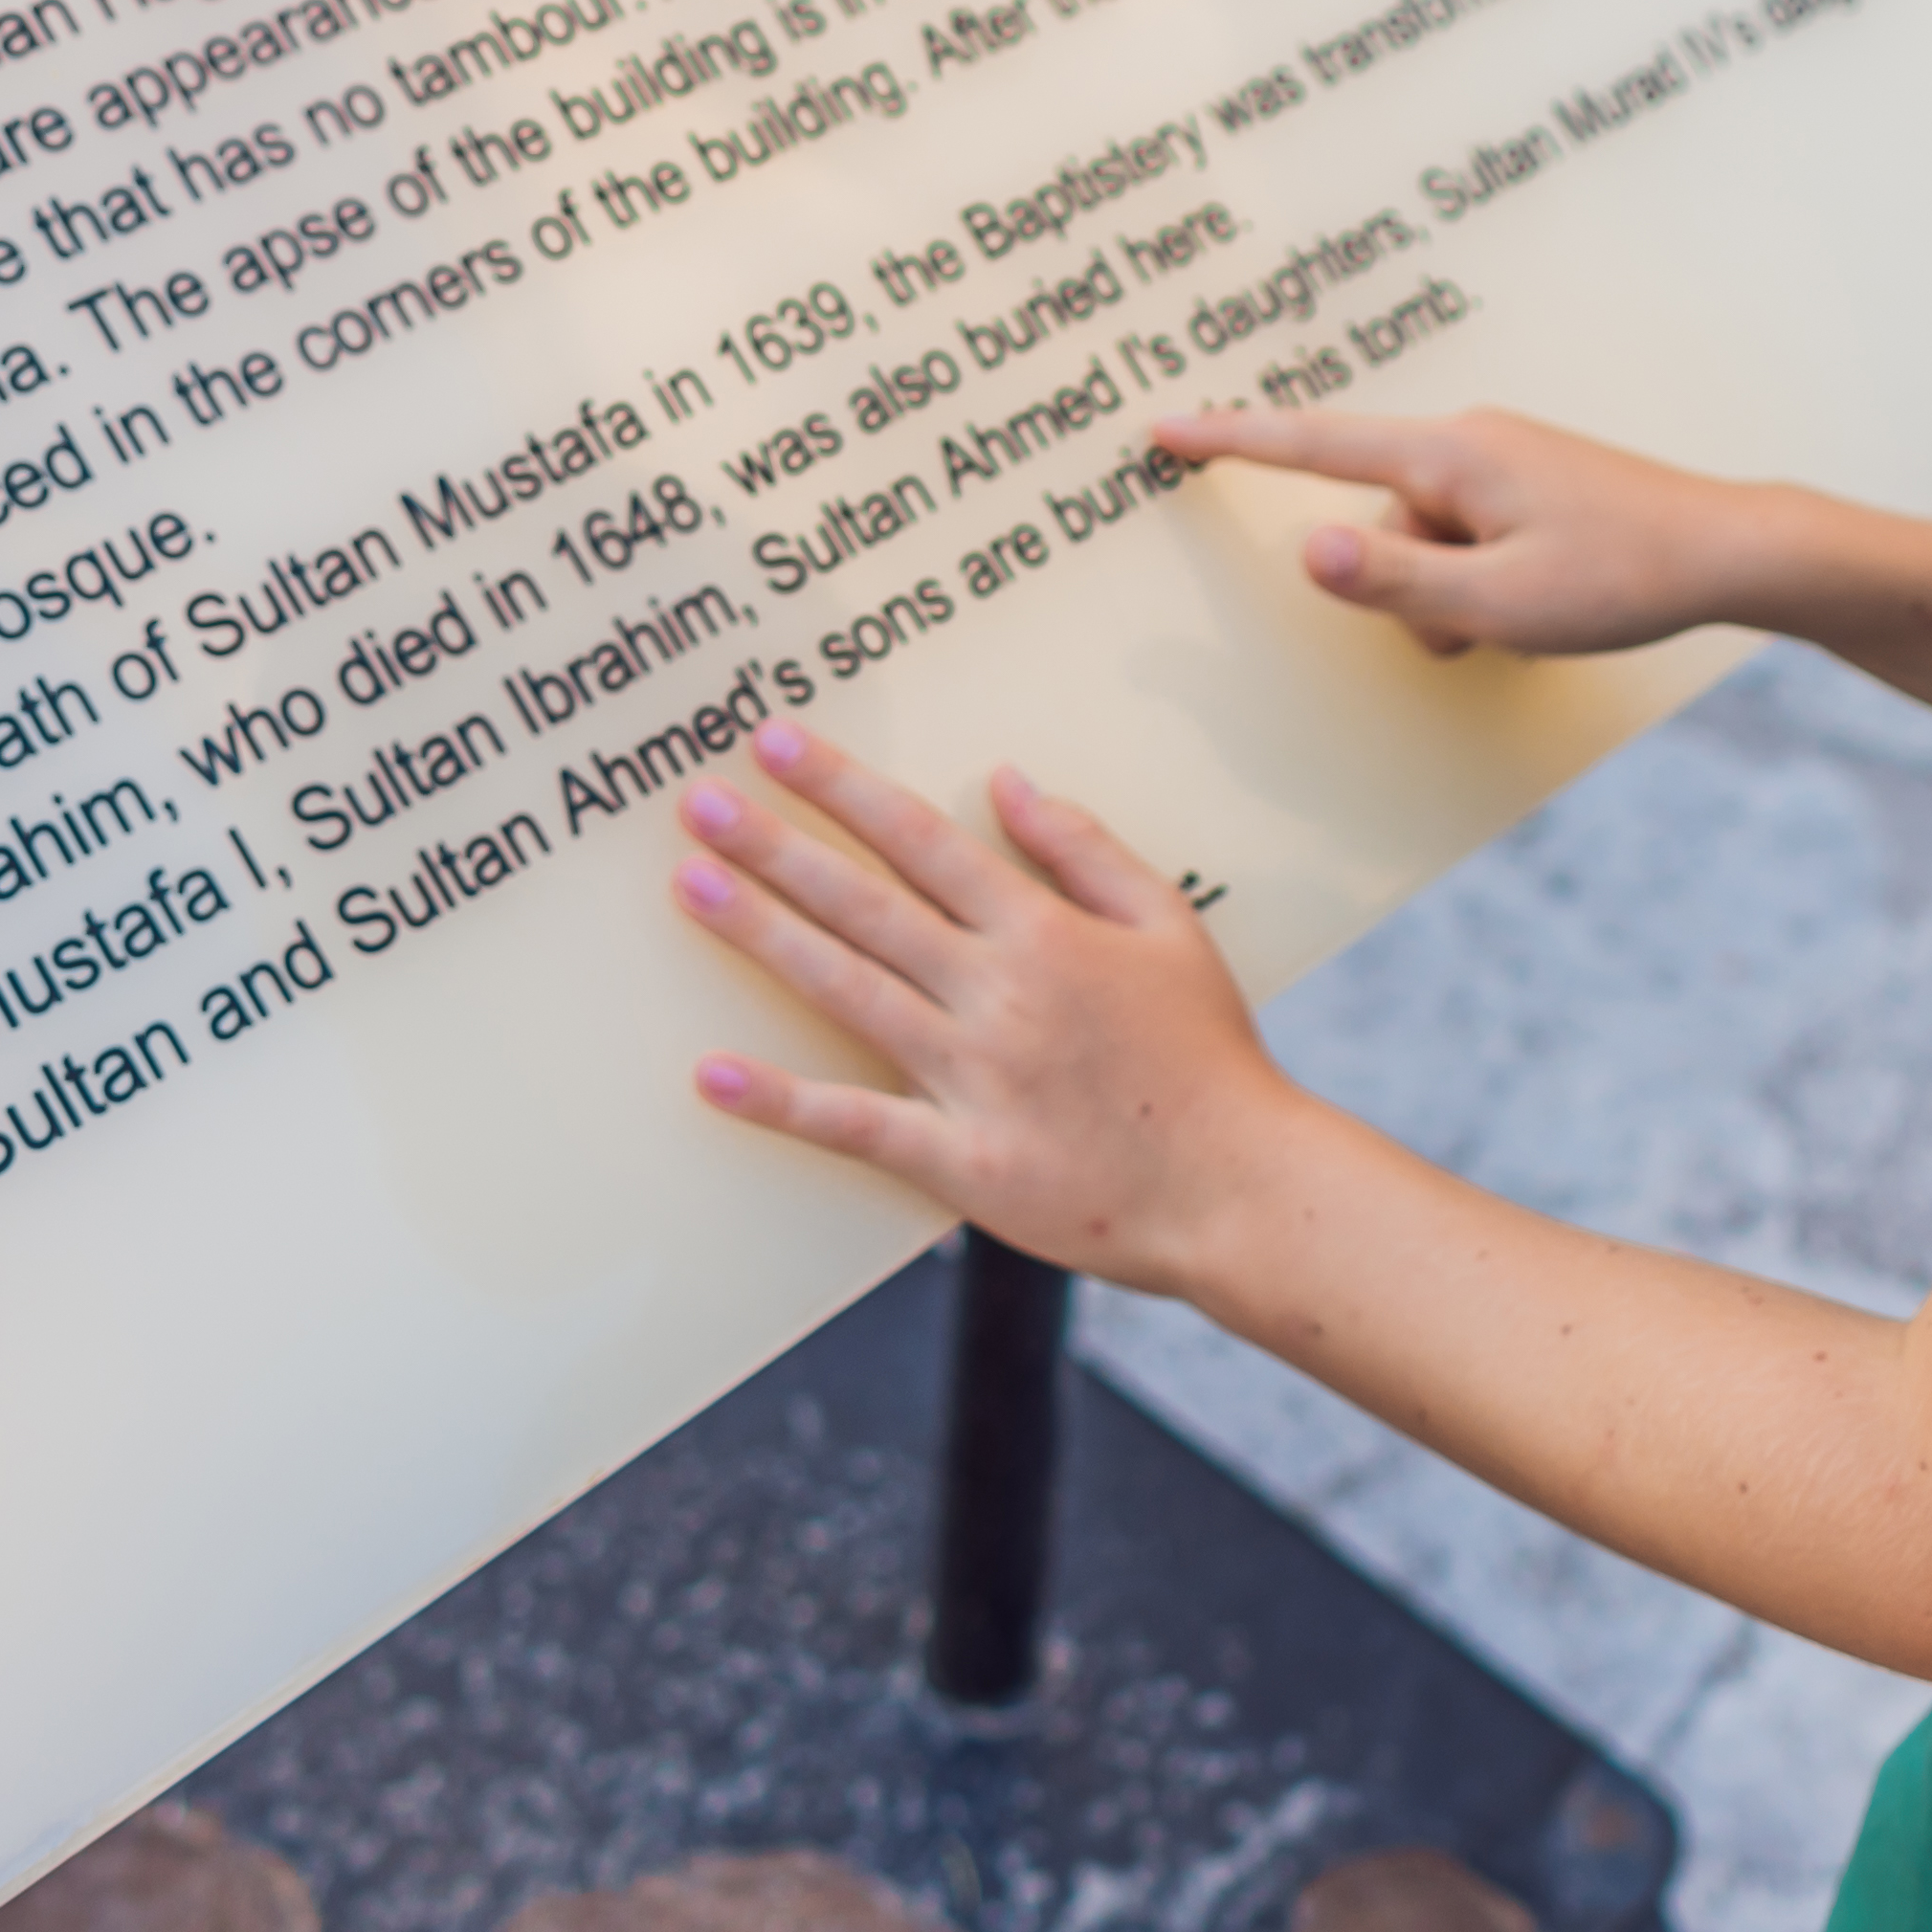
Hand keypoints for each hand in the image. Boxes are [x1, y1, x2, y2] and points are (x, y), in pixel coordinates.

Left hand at [671, 722, 1309, 1295]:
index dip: (842, 788)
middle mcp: (997, 993)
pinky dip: (783, 1102)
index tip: (773, 742)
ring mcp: (974, 1078)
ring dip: (762, 934)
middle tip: (694, 799)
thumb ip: (1084, 848)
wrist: (1240, 1188)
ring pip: (848, 989)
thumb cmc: (1207, 1054)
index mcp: (1044, 931)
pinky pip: (858, 1126)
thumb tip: (1007, 778)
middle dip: (775, 845)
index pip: (922, 840)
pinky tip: (712, 1073)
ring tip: (690, 884)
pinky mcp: (962, 1163)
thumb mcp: (1169, 925)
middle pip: (865, 903)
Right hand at [1150, 402, 1757, 658]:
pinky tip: (1549, 600)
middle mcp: (1467, 441)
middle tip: (1485, 630)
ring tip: (1532, 618)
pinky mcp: (1529, 482)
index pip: (1312, 443)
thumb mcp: (1499, 604)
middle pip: (1381, 524)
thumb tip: (1304, 549)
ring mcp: (1502, 459)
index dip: (1230, 440)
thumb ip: (1394, 583)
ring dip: (1456, 597)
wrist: (1732, 550)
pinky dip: (1487, 583)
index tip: (1161, 428)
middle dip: (1412, 592)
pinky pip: (1469, 540)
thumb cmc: (1621, 577)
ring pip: (1426, 543)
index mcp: (1449, 456)